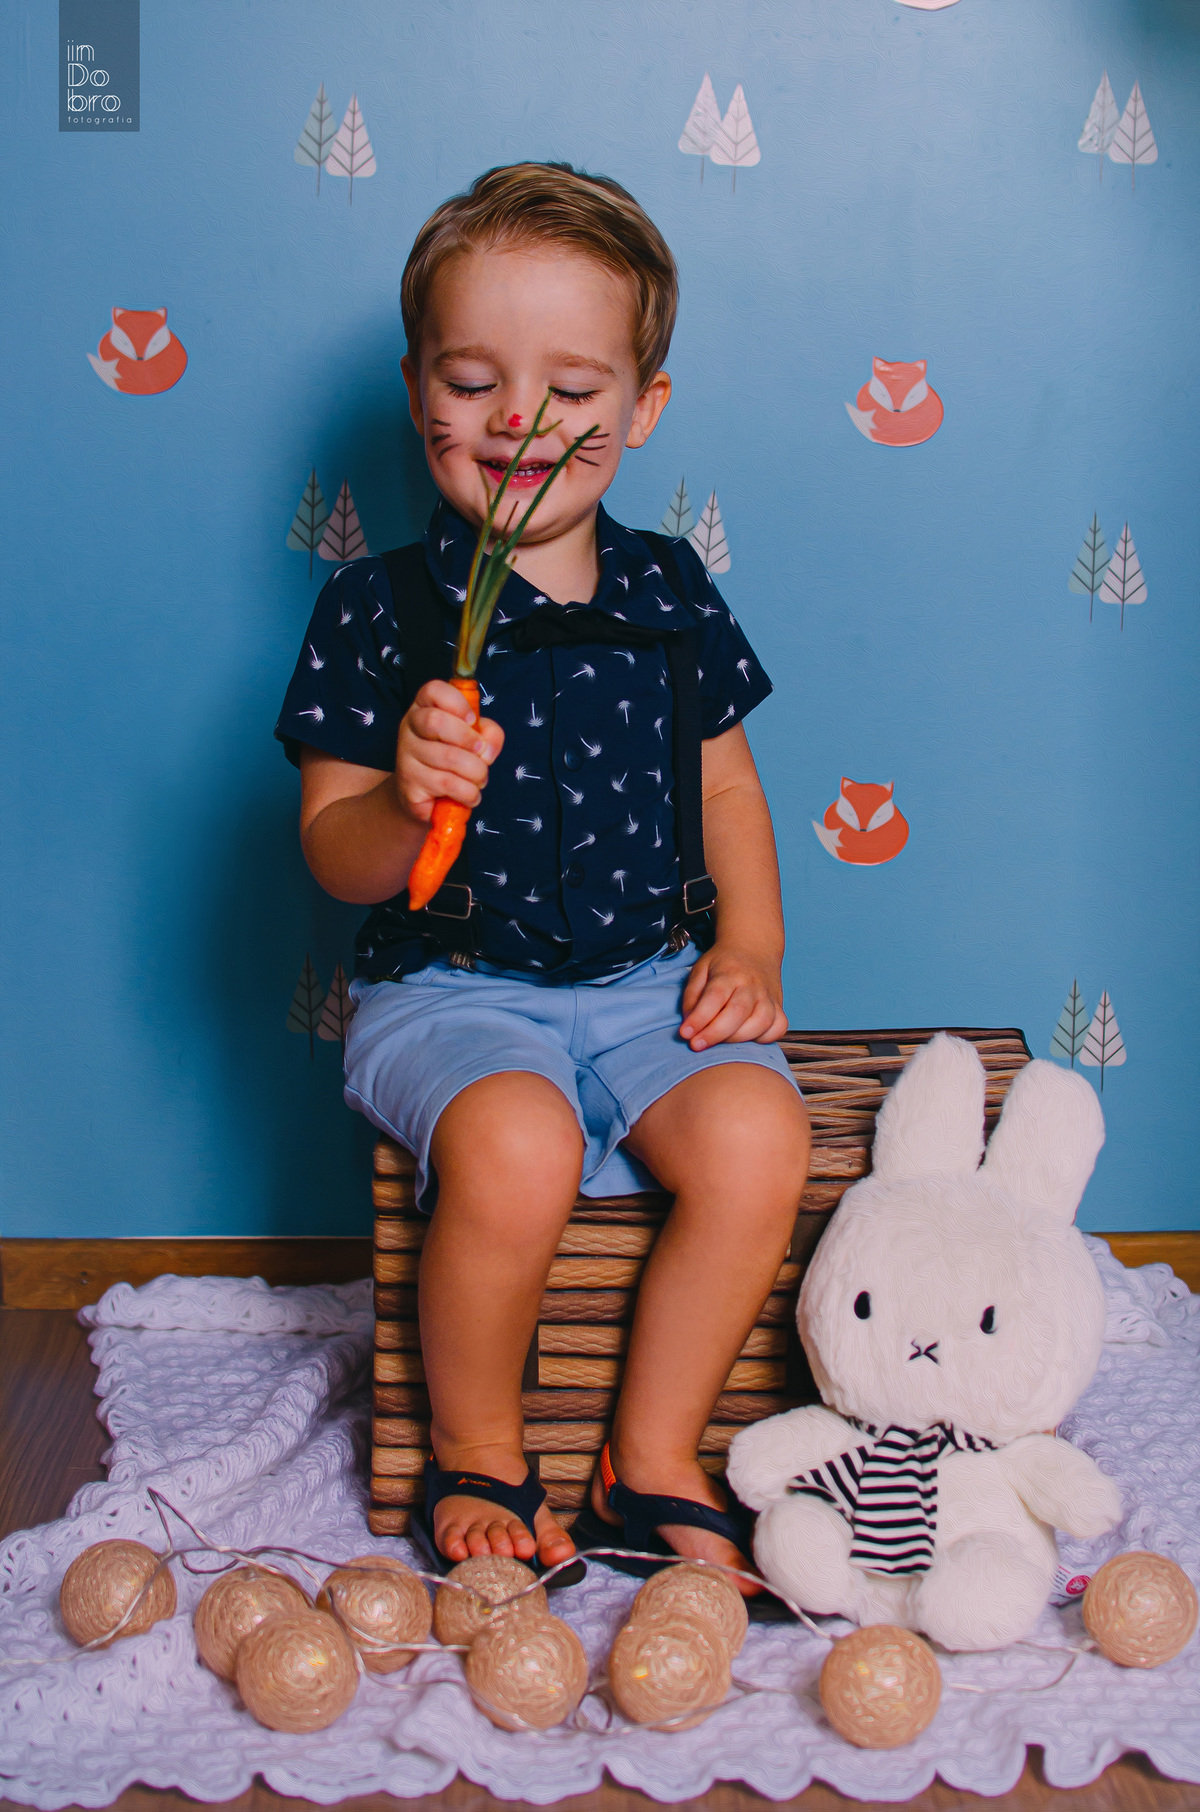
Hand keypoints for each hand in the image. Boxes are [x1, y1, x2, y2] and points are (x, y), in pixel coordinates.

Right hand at [394, 679, 503, 824]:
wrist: (428, 799)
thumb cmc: (455, 761)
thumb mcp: (476, 740)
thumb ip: (489, 734)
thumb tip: (487, 748)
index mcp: (425, 708)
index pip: (433, 690)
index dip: (457, 702)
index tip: (472, 720)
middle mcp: (409, 728)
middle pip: (435, 721)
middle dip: (469, 739)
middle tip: (481, 754)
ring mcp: (405, 757)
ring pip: (448, 758)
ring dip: (476, 772)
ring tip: (479, 780)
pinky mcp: (408, 785)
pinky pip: (446, 784)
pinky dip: (468, 792)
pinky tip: (470, 795)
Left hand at [678, 942, 787, 1050]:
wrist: (754, 948)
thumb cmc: (724, 963)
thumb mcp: (700, 969)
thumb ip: (692, 996)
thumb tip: (689, 1024)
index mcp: (729, 973)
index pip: (714, 996)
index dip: (699, 1018)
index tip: (685, 1033)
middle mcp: (752, 985)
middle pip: (737, 1012)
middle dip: (715, 1033)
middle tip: (697, 1045)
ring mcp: (768, 996)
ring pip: (761, 1022)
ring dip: (737, 1039)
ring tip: (720, 1042)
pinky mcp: (779, 1007)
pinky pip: (778, 1028)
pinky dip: (764, 1038)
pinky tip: (747, 1038)